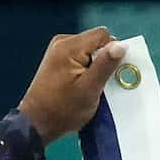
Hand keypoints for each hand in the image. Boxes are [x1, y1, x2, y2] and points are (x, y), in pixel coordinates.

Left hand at [18, 27, 128, 145]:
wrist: (37, 123)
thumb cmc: (63, 110)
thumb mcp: (89, 89)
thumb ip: (105, 65)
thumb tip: (121, 45)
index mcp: (69, 46)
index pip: (103, 35)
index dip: (111, 53)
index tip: (108, 74)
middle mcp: (62, 42)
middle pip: (96, 42)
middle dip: (102, 61)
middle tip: (97, 84)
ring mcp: (58, 50)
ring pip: (90, 50)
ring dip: (95, 67)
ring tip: (88, 87)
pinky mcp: (57, 59)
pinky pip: (80, 57)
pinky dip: (86, 70)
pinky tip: (81, 85)